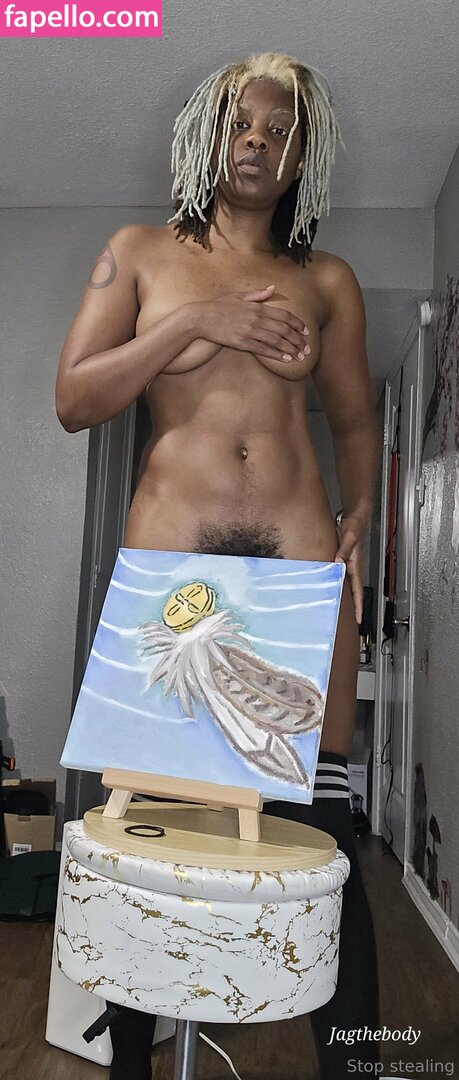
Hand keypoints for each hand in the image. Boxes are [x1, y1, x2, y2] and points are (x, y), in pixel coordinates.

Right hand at [194, 286, 309, 363]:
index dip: (298, 324)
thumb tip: (273, 288)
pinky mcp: (242, 343)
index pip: (284, 316)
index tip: (306, 332)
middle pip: (284, 330)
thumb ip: (258, 294)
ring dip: (291, 349)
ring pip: (277, 341)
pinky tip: (286, 359)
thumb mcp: (239, 295)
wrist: (201, 318)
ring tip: (300, 357)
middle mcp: (257, 319)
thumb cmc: (219, 306)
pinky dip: (277, 355)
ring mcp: (250, 331)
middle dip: (298, 340)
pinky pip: (264, 350)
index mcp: (258, 307)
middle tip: (307, 348)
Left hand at [334, 515, 363, 623]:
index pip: (358, 590)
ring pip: (345, 584)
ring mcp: (346, 564)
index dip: (359, 606)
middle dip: (353, 607)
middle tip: (349, 621)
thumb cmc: (354, 526)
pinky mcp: (340, 559)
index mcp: (355, 565)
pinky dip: (335, 583)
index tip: (359, 618)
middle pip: (352, 591)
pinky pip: (338, 575)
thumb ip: (344, 549)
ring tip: (338, 609)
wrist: (354, 518)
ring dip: (343, 596)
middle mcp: (351, 567)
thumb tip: (338, 561)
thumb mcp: (349, 537)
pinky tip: (328, 587)